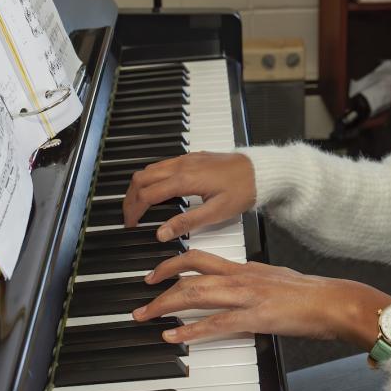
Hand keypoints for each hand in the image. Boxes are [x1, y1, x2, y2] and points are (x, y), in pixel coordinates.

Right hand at [123, 152, 255, 240]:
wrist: (261, 171)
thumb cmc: (243, 190)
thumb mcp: (216, 212)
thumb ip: (186, 223)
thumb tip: (160, 233)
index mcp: (185, 180)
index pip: (147, 194)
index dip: (134, 211)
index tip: (130, 225)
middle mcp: (182, 165)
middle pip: (142, 178)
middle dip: (130, 197)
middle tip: (129, 216)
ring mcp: (186, 159)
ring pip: (150, 168)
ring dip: (139, 186)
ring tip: (138, 205)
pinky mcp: (193, 157)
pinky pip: (163, 164)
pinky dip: (152, 177)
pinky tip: (157, 190)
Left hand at [133, 250, 390, 348]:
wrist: (331, 300)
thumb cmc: (309, 293)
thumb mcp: (275, 277)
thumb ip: (253, 278)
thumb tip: (238, 283)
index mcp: (245, 267)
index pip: (200, 257)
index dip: (173, 262)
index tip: (156, 271)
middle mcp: (241, 277)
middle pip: (191, 274)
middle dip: (160, 284)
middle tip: (142, 297)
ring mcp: (246, 296)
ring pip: (197, 294)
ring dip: (166, 305)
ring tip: (146, 315)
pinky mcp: (254, 318)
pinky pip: (216, 323)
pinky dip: (191, 330)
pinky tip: (175, 336)